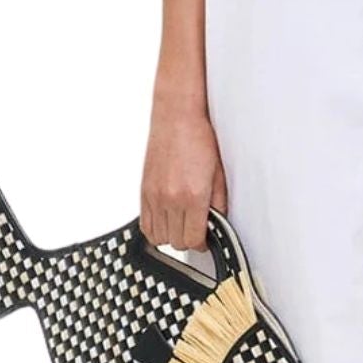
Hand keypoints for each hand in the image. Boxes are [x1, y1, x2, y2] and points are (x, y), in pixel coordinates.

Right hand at [140, 100, 226, 252]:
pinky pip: (144, 224)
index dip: (201, 243)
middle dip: (188, 240)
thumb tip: (218, 224)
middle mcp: (170, 198)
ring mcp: (154, 196)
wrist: (177, 118)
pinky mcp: (144, 191)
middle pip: (175, 242)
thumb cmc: (199, 140)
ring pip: (158, 237)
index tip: (205, 238)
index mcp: (193, 196)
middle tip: (196, 230)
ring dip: (170, 236)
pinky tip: (166, 220)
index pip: (193, 239)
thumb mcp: (218, 174)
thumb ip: (218, 204)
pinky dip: (155, 228)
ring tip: (181, 224)